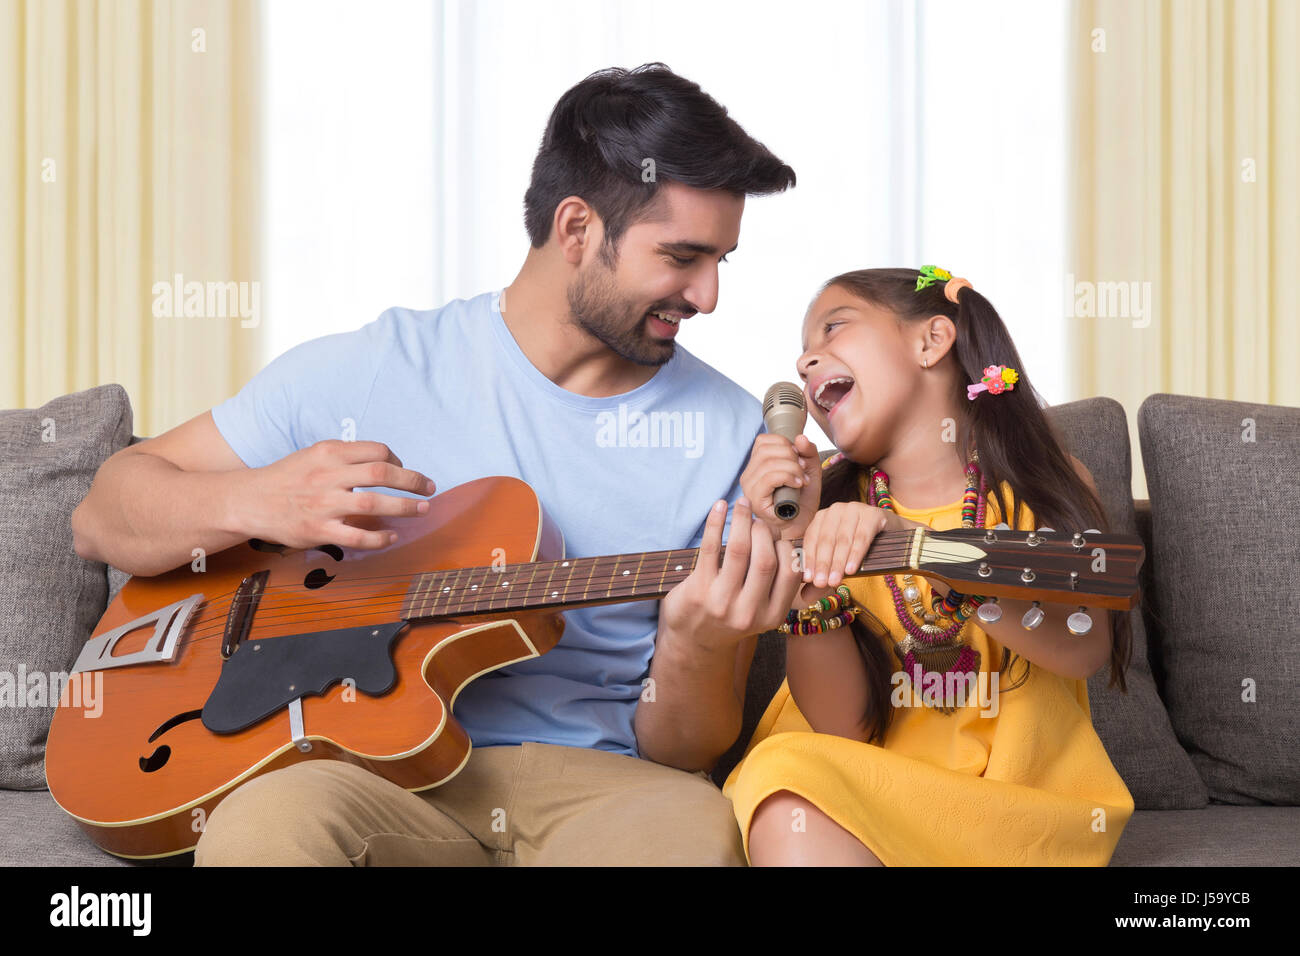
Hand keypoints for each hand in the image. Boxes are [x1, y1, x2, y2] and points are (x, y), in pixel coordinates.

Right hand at [243, 439, 435, 549]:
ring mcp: (323, 504)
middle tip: (430, 487)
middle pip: (381, 473)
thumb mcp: (313, 454)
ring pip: (373, 503)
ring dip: (404, 507)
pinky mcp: (318, 530)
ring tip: (422, 509)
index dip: (398, 459)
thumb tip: (383, 460)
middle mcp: (327, 475)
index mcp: (328, 453)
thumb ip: (345, 455)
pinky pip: (357, 537)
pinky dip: (379, 538)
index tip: (404, 469)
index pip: (376, 451)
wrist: (249, 501)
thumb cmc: (287, 477)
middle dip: (412, 480)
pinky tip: (391, 536)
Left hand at [660, 497, 801, 652]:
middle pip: (766, 558)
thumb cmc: (732, 616)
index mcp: (772, 615)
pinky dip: (716, 522)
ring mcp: (723, 602)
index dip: (785, 545)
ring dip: (742, 520)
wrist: (694, 641)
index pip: (790, 571)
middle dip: (764, 531)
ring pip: (739, 549)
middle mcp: (749, 612)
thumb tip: (788, 541)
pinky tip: (719, 506)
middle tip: (757, 521)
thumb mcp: (762, 611)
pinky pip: (711, 548)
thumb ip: (777, 584)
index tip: (775, 536)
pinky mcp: (698, 591)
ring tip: (742, 505)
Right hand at [739, 433, 821, 540]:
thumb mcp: (809, 469)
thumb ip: (807, 451)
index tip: (799, 458)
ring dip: (792, 468)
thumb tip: (800, 437)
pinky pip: (769, 478)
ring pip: (768, 463)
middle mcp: (748, 475)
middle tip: (803, 470)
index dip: (784, 443)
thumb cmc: (802, 500)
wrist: (801, 526)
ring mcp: (749, 488)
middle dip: (791, 456)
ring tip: (802, 480)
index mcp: (756, 465)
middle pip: (766, 450)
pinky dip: (788, 476)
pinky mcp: (755, 500)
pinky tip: (798, 484)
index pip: (763, 441)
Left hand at [795, 502, 922, 590]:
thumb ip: (823, 577)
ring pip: (843, 539)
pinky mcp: (873, 514)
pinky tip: (852, 569)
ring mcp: (855, 508)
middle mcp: (836, 510)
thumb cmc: (861, 550)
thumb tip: (804, 597)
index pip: (811, 538)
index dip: (809, 559)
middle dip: (823, 564)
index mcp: (822, 518)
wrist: (896, 540)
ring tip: (835, 581)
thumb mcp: (839, 563)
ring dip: (838, 562)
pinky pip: (862, 536)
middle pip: (826, 539)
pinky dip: (856, 554)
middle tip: (821, 583)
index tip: (808, 580)